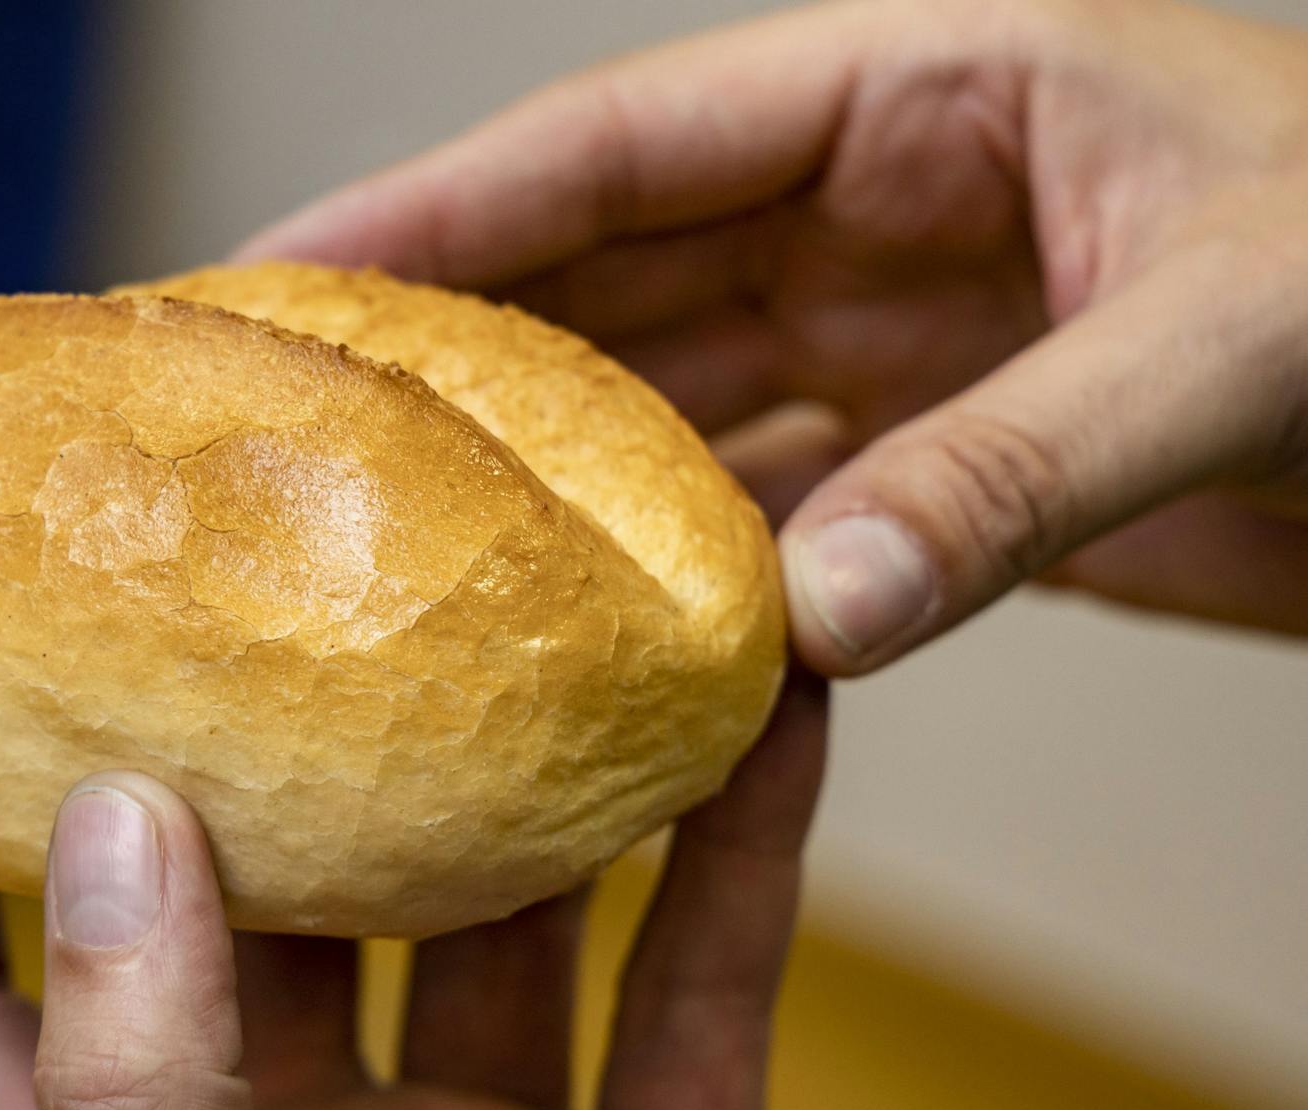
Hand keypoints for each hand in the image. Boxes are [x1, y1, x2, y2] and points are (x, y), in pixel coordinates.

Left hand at [0, 673, 826, 1109]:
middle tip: (266, 566)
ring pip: (505, 927)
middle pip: (255, 920)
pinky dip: (742, 860)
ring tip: (552, 602)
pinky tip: (774, 714)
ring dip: (543, 781)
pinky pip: (706, 995)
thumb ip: (139, 1103)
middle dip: (267, 752)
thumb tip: (106, 825)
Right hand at [236, 0, 1307, 671]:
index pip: (618, 141)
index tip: (273, 278)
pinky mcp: (935, 455)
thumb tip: (813, 610)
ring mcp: (897, 336)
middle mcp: (873, 206)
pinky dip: (683, 581)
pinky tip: (591, 645)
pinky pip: (765, 514)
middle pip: (604, 276)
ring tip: (386, 558)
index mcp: (917, 89)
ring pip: (665, 408)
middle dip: (444, 351)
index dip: (433, 206)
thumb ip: (1021, 465)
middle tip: (277, 433)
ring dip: (545, 485)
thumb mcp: (1240, 342)